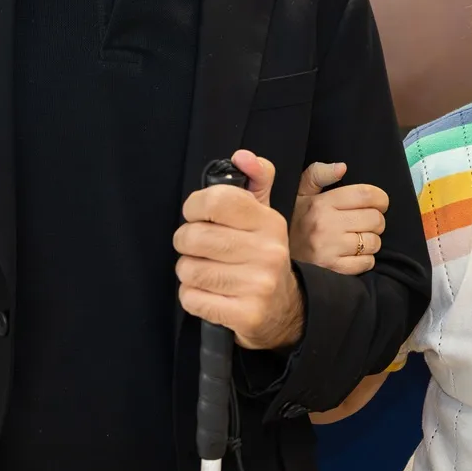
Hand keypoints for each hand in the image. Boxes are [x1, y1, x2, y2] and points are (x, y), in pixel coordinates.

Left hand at [174, 148, 303, 349]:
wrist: (285, 308)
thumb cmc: (262, 255)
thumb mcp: (264, 216)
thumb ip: (255, 180)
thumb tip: (242, 156)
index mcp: (269, 222)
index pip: (216, 201)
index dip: (194, 206)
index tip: (197, 215)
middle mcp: (267, 251)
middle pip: (193, 237)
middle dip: (186, 243)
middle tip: (199, 248)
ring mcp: (257, 285)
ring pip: (188, 270)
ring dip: (189, 272)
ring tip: (207, 272)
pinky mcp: (245, 314)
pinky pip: (192, 298)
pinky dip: (193, 297)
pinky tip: (211, 294)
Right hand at [289, 161, 389, 274]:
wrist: (273, 255)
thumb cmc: (293, 222)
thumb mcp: (299, 193)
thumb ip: (318, 175)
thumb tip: (342, 168)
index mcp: (321, 203)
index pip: (366, 195)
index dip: (381, 198)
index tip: (380, 203)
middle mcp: (326, 225)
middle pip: (375, 219)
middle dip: (376, 221)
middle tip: (366, 223)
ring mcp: (329, 249)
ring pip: (373, 242)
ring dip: (371, 241)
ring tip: (358, 239)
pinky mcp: (332, 269)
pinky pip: (366, 263)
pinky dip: (365, 259)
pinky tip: (353, 255)